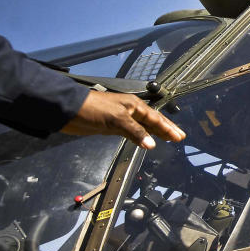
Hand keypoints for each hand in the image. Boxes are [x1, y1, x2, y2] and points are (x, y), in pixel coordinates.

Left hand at [60, 90, 183, 148]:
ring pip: (144, 126)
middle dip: (166, 129)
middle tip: (179, 137)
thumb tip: (152, 145)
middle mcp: (130, 111)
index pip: (155, 118)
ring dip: (155, 132)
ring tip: (167, 139)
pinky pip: (133, 132)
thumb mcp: (117, 120)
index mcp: (134, 105)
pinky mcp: (113, 126)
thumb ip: (135, 132)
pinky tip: (144, 141)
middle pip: (153, 121)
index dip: (168, 128)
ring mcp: (122, 118)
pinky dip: (141, 136)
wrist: (70, 111)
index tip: (179, 136)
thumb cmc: (93, 109)